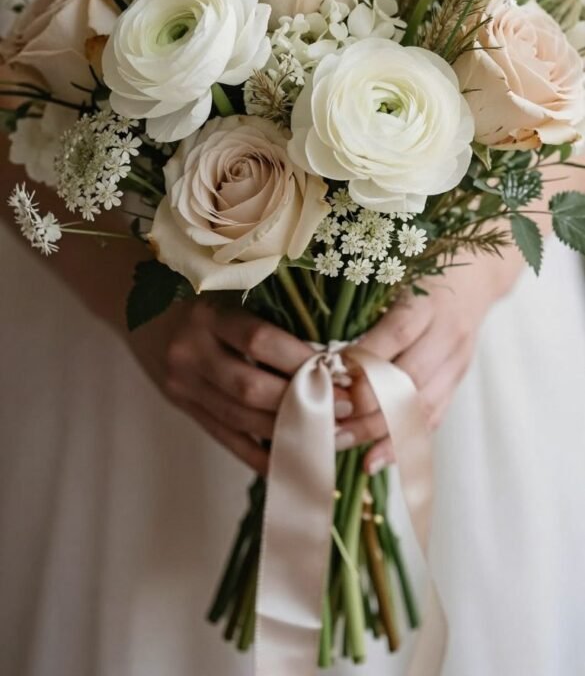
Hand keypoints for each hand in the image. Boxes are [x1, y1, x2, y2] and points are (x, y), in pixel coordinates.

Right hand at [165, 298, 350, 474]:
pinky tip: (289, 463)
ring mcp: (183, 384)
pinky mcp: (182, 406)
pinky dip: (258, 455)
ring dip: (287, 433)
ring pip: (239, 420)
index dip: (299, 359)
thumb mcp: (222, 288)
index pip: (258, 340)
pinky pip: (224, 437)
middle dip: (301, 402)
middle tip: (344, 408)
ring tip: (329, 436)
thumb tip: (325, 348)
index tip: (339, 369)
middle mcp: (191, 352)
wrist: (132, 300)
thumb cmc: (192, 287)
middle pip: (250, 388)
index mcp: (207, 315)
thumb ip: (262, 313)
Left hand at [336, 257, 503, 474]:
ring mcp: (457, 363)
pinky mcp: (457, 383)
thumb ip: (368, 303)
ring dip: (379, 431)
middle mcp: (448, 335)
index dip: (364, 358)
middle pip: (409, 379)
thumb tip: (322, 344)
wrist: (477, 276)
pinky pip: (432, 419)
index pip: (398, 334)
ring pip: (420, 406)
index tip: (326, 374)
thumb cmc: (423, 269)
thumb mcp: (398, 273)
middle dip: (366, 405)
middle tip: (327, 419)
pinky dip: (402, 443)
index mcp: (430, 302)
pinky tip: (374, 461)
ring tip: (342, 444)